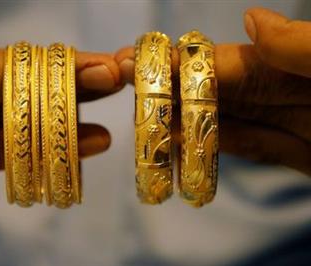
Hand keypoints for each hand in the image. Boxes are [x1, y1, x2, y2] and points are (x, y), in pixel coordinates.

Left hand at [0, 5, 121, 185]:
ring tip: (107, 132)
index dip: (59, 71)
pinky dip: (29, 159)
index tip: (107, 68)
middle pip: (22, 94)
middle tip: (121, 86)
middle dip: (74, 91)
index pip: (9, 68)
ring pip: (13, 129)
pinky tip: (68, 155)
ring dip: (62, 131)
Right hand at [115, 7, 310, 175]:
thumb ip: (302, 48)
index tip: (136, 62)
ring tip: (145, 119)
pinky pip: (256, 148)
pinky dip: (219, 146)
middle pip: (220, 90)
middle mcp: (290, 90)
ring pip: (230, 121)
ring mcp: (295, 124)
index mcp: (295, 64)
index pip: (229, 63)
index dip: (183, 63)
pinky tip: (186, 142)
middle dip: (174, 90)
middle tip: (129, 90)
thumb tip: (250, 17)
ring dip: (187, 121)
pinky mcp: (304, 157)